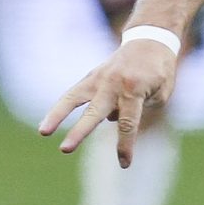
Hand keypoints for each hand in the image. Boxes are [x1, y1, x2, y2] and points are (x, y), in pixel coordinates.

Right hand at [38, 39, 177, 164]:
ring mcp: (99, 79)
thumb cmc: (159, 72)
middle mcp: (114, 84)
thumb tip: (111, 120)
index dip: (125, 145)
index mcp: (135, 90)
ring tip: (43, 132)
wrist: (150, 40)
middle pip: (94, 113)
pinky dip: (60, 109)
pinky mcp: (91, 77)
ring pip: (73, 99)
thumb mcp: (160, 94)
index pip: (128, 124)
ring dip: (57, 116)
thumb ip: (139, 111)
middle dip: (79, 132)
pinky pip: (73, 95)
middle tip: (64, 149)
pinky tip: (46, 125)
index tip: (124, 163)